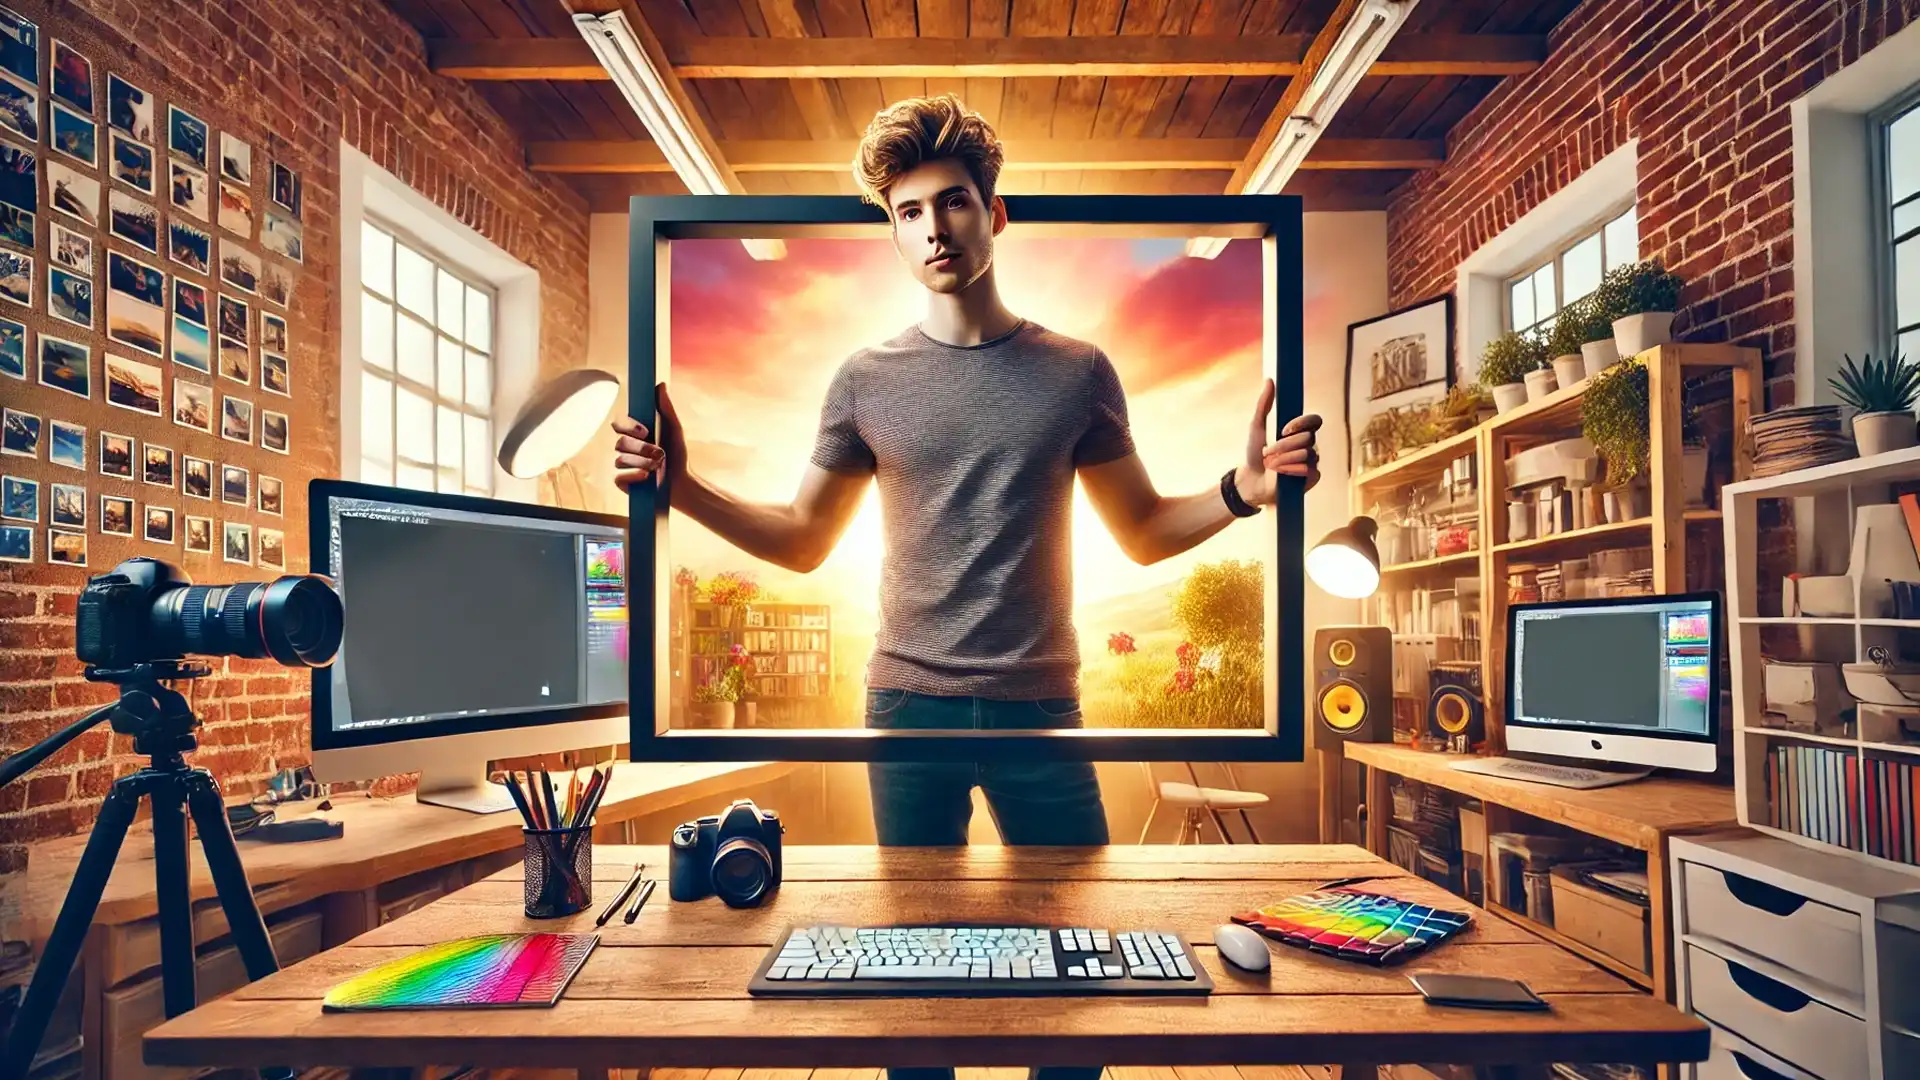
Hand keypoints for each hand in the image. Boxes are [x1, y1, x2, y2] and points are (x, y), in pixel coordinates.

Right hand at [612, 383, 683, 491]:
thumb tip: (660, 384)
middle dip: (642, 449)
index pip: (618, 424)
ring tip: (658, 467)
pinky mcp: (623, 482)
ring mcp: (624, 466)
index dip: (628, 427)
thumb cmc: (678, 455)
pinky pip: (618, 477)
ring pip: (620, 460)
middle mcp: (626, 448)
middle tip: (660, 454)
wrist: (682, 483)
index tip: (646, 432)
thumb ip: (666, 408)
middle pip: (620, 443)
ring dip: (643, 463)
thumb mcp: (675, 430)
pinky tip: (646, 477)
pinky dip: (633, 477)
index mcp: (635, 434)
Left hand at [1235, 378, 1320, 505]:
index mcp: (1300, 432)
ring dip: (1283, 459)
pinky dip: (1291, 470)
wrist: (1250, 480)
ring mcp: (1312, 462)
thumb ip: (1263, 404)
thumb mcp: (1256, 426)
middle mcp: (1310, 445)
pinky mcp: (1312, 478)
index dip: (1303, 423)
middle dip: (1283, 446)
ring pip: (1307, 454)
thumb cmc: (1254, 453)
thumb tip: (1270, 380)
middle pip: (1308, 438)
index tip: (1283, 429)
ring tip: (1270, 465)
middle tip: (1267, 452)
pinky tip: (1280, 474)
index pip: (1315, 421)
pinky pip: (1309, 470)